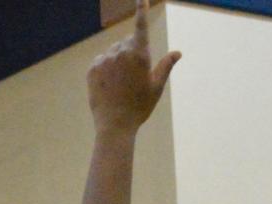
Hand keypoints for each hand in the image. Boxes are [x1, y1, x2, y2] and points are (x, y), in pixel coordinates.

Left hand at [87, 0, 180, 134]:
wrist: (115, 125)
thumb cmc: (139, 108)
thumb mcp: (156, 87)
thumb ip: (165, 66)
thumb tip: (178, 53)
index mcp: (139, 55)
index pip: (141, 26)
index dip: (141, 10)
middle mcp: (121, 52)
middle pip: (128, 43)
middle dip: (132, 53)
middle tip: (134, 78)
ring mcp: (105, 59)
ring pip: (113, 52)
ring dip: (118, 61)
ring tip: (120, 85)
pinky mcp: (93, 67)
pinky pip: (101, 61)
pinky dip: (106, 69)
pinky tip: (109, 86)